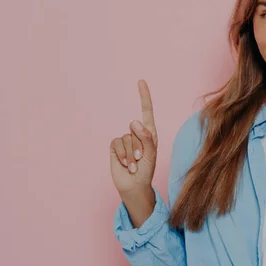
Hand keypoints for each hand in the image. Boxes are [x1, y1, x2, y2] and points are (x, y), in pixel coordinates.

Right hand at [109, 79, 158, 196]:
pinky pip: (117, 143)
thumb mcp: (151, 154)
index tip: (141, 81)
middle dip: (140, 146)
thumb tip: (133, 121)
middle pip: (136, 129)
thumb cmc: (146, 170)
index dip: (144, 96)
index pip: (146, 111)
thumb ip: (145, 137)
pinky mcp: (115, 146)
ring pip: (127, 138)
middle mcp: (137, 134)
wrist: (134, 185)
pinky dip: (122, 155)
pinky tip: (125, 163)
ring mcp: (125, 140)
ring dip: (131, 154)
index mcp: (149, 133)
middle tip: (142, 159)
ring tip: (135, 164)